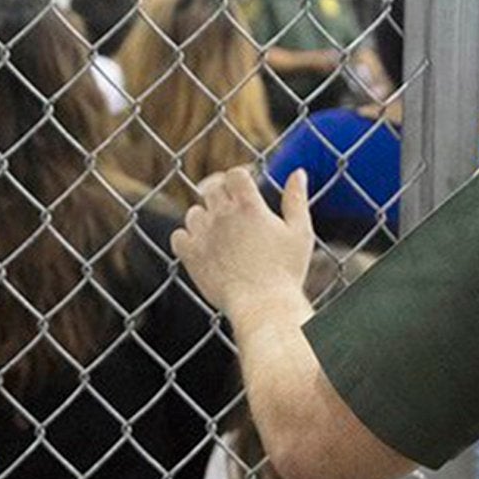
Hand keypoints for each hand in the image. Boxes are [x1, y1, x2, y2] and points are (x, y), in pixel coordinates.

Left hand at [174, 167, 314, 322]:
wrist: (263, 307)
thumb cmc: (286, 272)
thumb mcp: (299, 232)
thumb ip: (296, 199)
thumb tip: (298, 172)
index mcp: (249, 206)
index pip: (234, 175)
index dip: (239, 180)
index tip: (245, 192)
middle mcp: (223, 216)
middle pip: (211, 189)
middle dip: (221, 196)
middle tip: (232, 214)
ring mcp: (204, 235)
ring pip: (194, 213)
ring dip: (204, 218)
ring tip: (221, 235)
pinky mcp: (191, 256)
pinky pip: (178, 237)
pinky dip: (187, 239)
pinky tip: (203, 248)